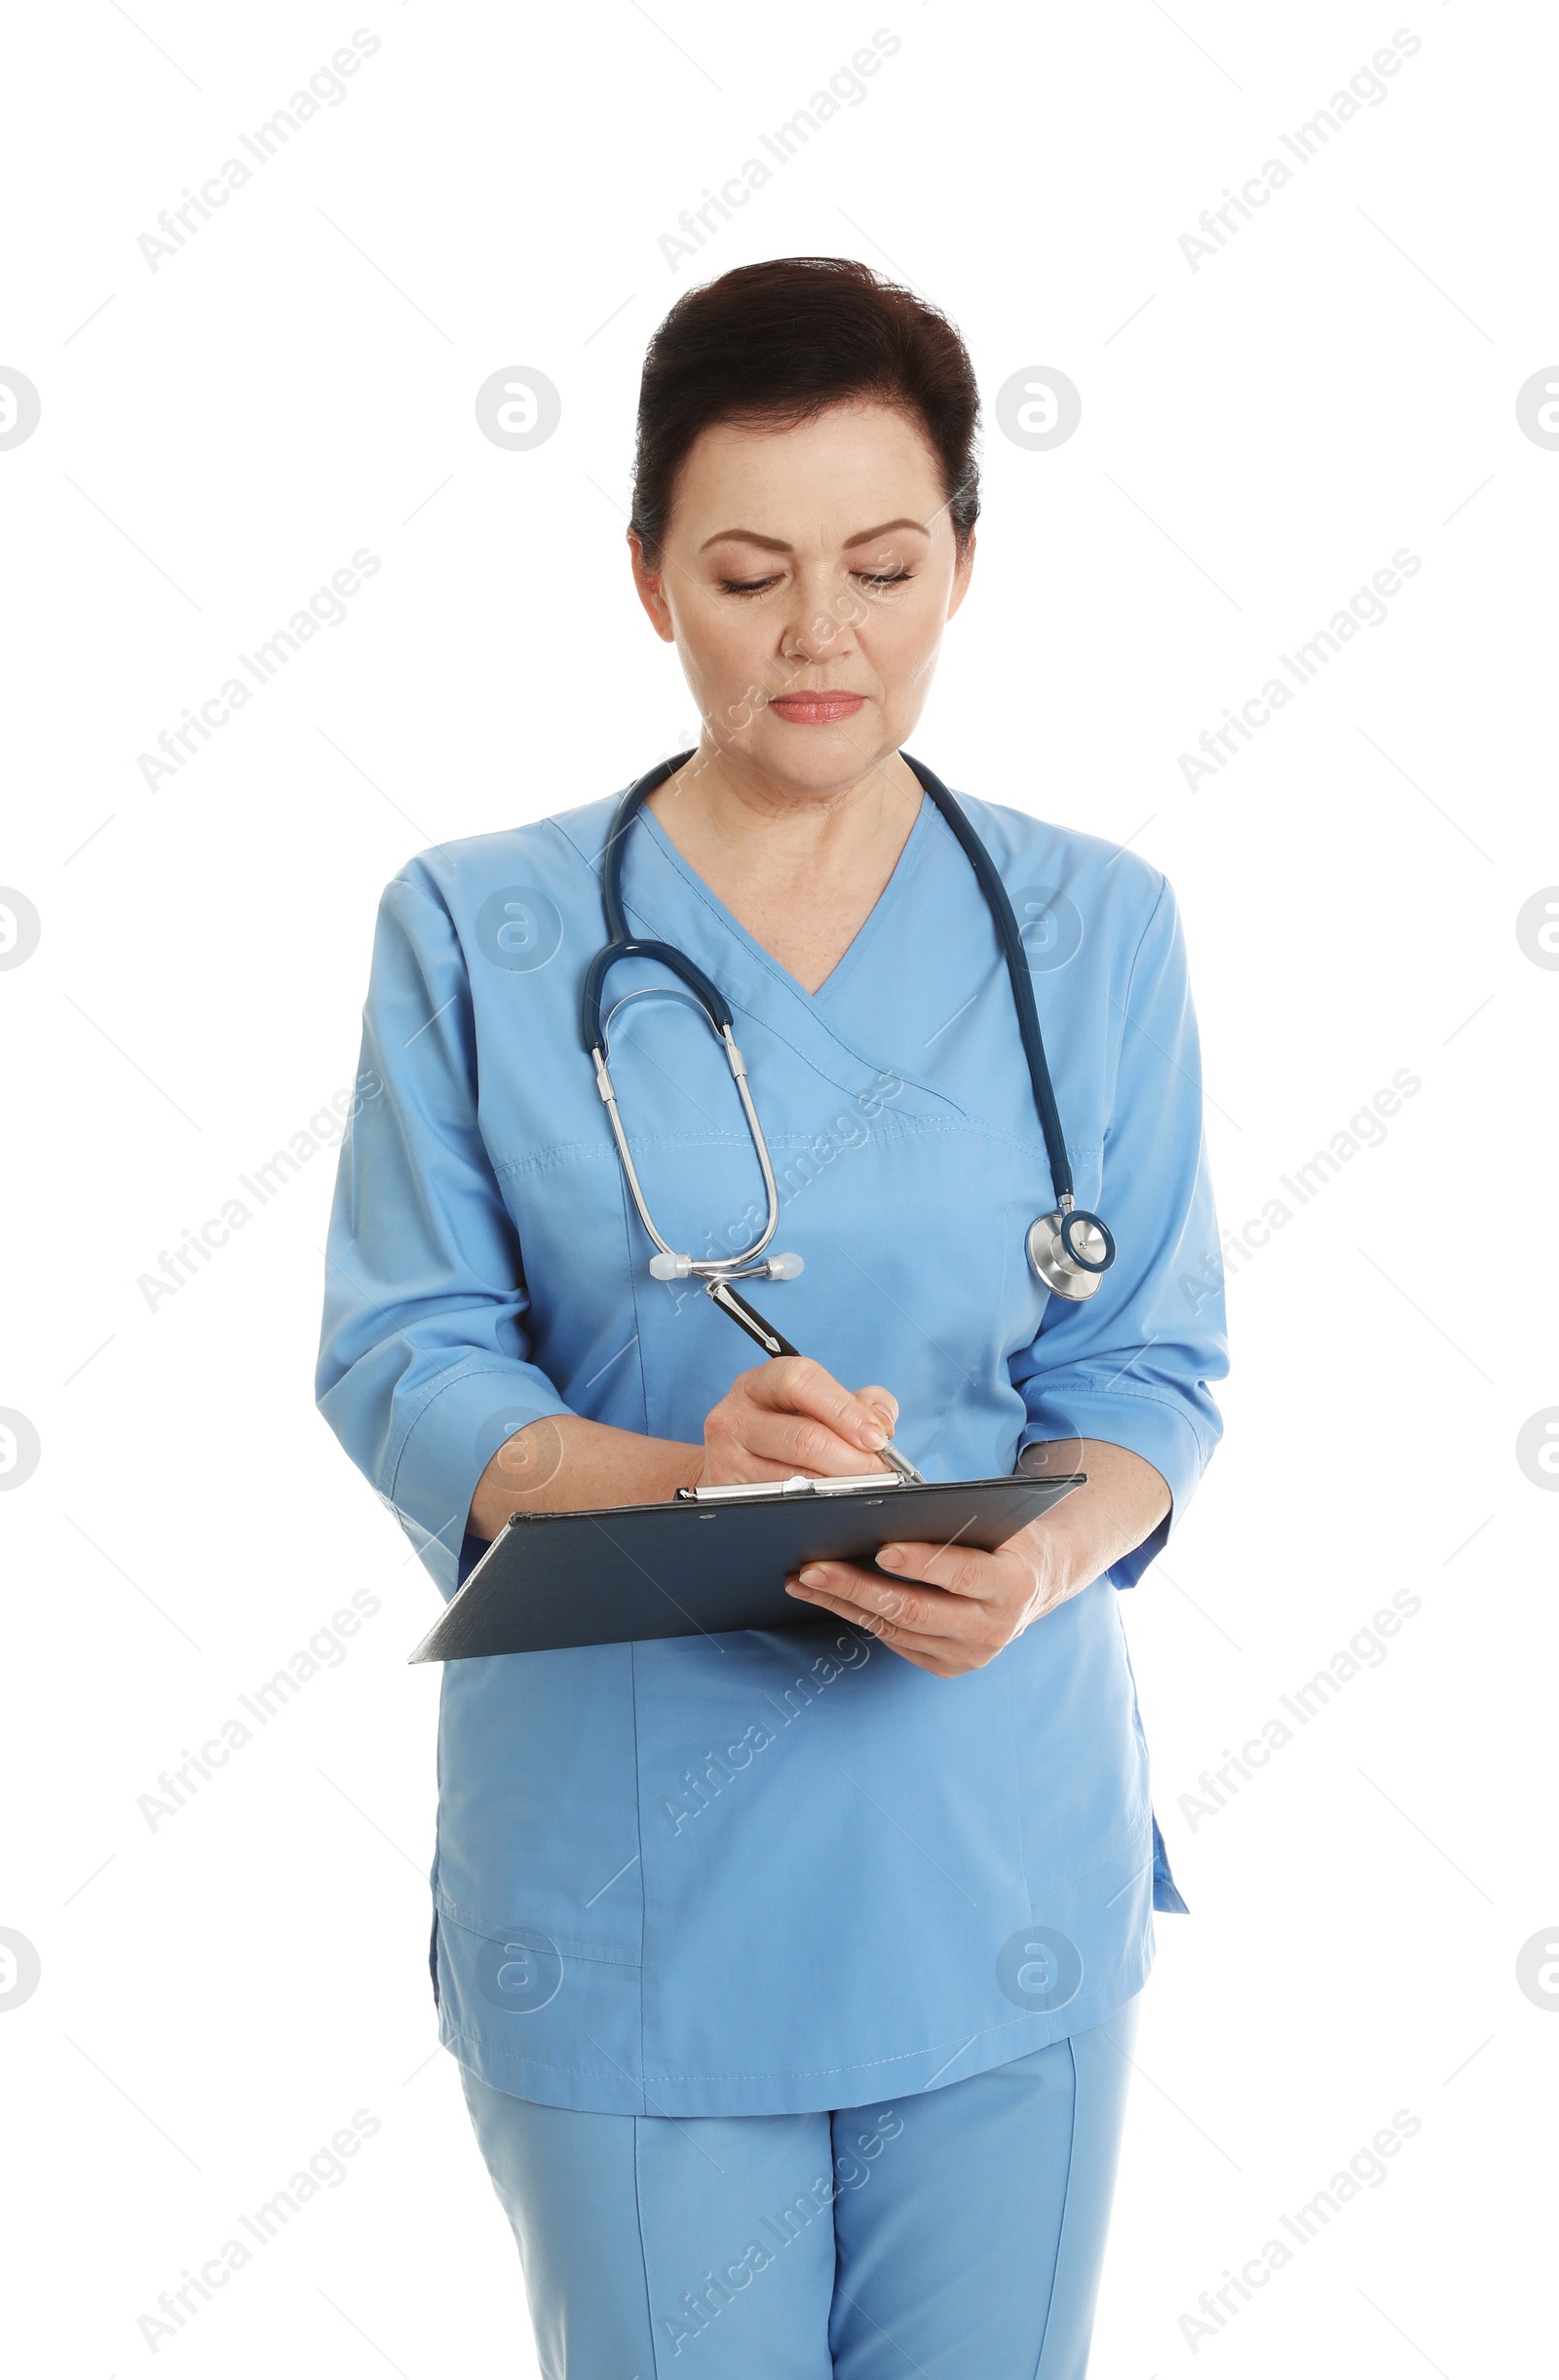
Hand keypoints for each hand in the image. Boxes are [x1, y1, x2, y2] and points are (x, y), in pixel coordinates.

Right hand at [697, 1358, 899, 1488]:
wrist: (731, 1465)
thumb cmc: (784, 1431)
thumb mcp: (813, 1405)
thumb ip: (857, 1403)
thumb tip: (882, 1422)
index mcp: (758, 1384)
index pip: (800, 1381)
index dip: (845, 1409)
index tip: (877, 1436)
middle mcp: (734, 1417)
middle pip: (803, 1437)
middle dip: (852, 1459)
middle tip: (880, 1472)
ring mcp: (726, 1459)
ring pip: (794, 1478)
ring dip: (839, 1487)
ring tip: (866, 1489)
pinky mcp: (727, 1495)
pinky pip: (781, 1505)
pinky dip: (816, 1506)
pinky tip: (835, 1503)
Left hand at [783, 1441, 1171, 1677]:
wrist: (1039, 1581)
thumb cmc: (1008, 1536)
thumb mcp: (1000, 1521)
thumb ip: (958, 1519)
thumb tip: (890, 1504)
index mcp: (1015, 1586)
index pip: (963, 1575)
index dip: (923, 1562)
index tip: (882, 1547)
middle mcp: (994, 1629)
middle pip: (915, 1609)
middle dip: (858, 1586)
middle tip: (814, 1567)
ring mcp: (969, 1655)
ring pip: (895, 1628)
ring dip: (843, 1602)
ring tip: (804, 1578)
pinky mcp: (947, 1666)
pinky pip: (892, 1641)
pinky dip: (856, 1616)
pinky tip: (825, 1595)